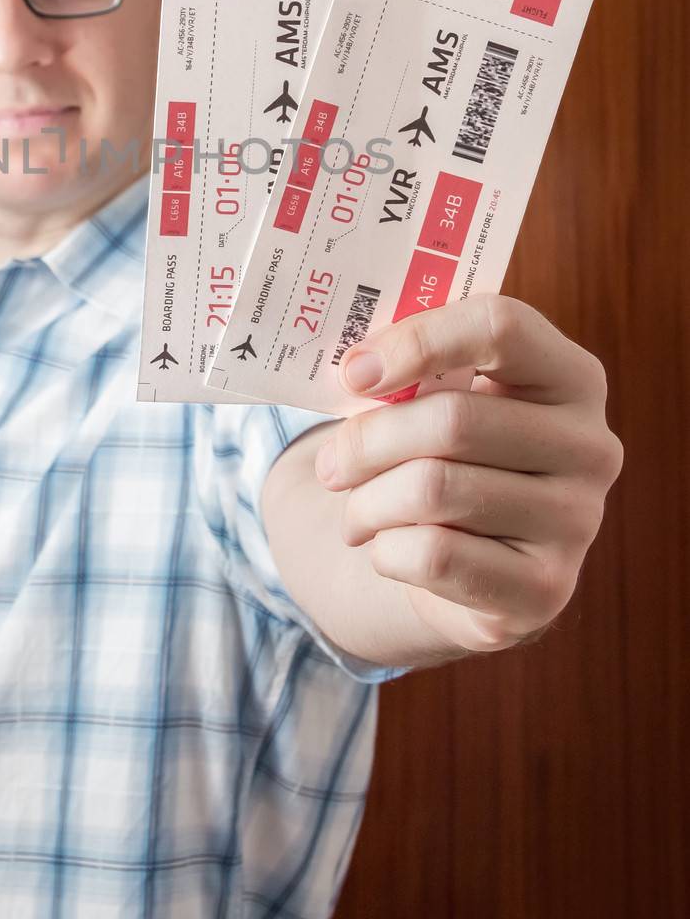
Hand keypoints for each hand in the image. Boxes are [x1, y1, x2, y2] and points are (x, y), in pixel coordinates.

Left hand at [313, 293, 623, 654]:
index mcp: (569, 375)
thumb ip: (408, 373)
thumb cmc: (447, 459)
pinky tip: (386, 548)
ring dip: (366, 502)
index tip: (353, 372)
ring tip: (353, 510)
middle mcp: (590, 445)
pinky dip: (386, 551)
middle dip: (367, 442)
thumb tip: (355, 370)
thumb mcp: (440, 401)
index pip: (500, 328)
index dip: (417, 342)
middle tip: (328, 464)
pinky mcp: (545, 591)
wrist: (472, 566)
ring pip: (433, 491)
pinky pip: (434, 557)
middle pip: (453, 420)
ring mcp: (577, 521)